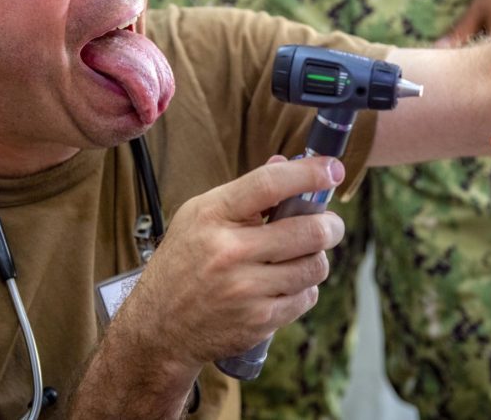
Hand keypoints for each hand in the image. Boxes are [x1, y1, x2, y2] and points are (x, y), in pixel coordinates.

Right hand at [129, 155, 345, 367]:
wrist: (158, 328)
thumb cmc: (182, 264)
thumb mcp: (198, 216)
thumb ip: (245, 192)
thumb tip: (287, 162)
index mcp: (213, 216)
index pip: (269, 184)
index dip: (309, 173)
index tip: (332, 169)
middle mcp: (230, 252)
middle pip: (308, 230)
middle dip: (330, 225)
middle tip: (329, 224)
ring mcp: (245, 289)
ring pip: (315, 266)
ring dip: (316, 258)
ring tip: (300, 256)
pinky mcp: (259, 320)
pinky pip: (306, 297)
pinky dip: (304, 288)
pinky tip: (284, 284)